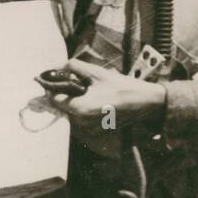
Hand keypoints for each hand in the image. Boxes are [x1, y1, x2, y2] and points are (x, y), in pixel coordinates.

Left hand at [45, 59, 165, 130]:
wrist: (145, 102)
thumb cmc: (122, 86)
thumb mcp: (96, 72)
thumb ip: (73, 67)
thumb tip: (57, 65)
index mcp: (79, 108)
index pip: (53, 99)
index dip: (51, 87)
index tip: (53, 78)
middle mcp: (81, 122)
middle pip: (61, 107)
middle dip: (63, 93)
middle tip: (72, 81)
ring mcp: (89, 129)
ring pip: (71, 113)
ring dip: (72, 101)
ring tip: (85, 90)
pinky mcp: (96, 131)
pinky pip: (81, 119)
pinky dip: (82, 109)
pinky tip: (93, 99)